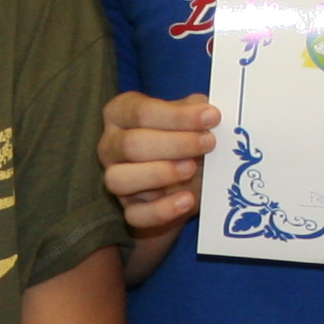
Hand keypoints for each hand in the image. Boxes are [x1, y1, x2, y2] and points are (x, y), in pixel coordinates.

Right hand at [98, 90, 218, 235]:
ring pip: (120, 179)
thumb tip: (205, 107)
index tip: (212, 116)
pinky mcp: (128, 210)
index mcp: (120, 114)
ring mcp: (116, 180)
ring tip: (191, 168)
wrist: (184, 183)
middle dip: (174, 144)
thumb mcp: (188, 120)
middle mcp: (111, 145)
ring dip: (158, 173)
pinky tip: (186, 200)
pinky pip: (136, 215)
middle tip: (209, 143)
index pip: (141, 112)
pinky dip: (162, 210)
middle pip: (131, 144)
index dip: (178, 116)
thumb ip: (194, 111)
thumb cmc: (183, 142)